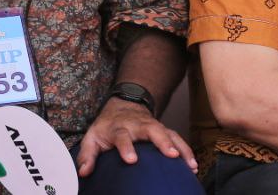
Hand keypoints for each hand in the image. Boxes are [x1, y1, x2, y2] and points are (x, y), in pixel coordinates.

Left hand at [75, 97, 196, 177]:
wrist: (123, 105)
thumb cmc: (107, 126)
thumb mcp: (92, 137)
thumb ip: (87, 154)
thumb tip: (85, 172)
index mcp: (119, 127)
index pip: (122, 136)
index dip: (126, 147)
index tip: (131, 159)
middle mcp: (138, 125)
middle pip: (152, 130)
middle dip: (162, 142)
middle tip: (171, 155)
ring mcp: (153, 126)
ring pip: (169, 133)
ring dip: (180, 147)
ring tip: (189, 164)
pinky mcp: (163, 130)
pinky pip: (177, 138)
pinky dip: (186, 150)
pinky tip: (192, 165)